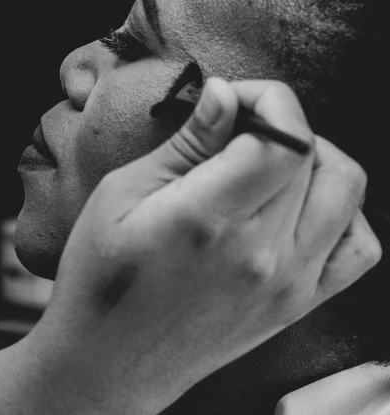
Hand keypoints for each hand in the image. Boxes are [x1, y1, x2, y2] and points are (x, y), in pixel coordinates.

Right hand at [0, 78, 378, 414]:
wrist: (108, 365)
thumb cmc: (100, 276)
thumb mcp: (121, 195)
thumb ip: (185, 144)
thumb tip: (225, 93)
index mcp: (210, 220)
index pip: (284, 137)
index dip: (268, 100)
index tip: (232, 99)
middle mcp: (263, 253)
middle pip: (312, 154)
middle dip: (276, 119)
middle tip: (233, 125)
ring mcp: (289, 283)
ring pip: (345, 188)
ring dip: (314, 157)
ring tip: (266, 160)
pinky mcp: (298, 304)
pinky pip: (358, 245)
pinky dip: (340, 209)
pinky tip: (297, 205)